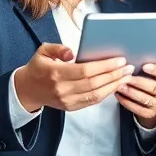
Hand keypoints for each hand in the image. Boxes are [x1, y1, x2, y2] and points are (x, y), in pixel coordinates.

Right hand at [13, 43, 133, 111]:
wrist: (27, 90)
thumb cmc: (38, 67)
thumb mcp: (43, 51)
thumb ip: (58, 49)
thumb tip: (72, 52)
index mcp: (56, 73)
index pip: (86, 70)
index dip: (105, 66)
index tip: (119, 60)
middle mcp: (62, 89)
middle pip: (94, 83)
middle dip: (114, 75)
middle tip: (128, 67)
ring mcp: (67, 101)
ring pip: (96, 95)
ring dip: (114, 86)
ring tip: (126, 76)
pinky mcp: (70, 107)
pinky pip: (92, 101)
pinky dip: (106, 94)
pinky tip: (116, 85)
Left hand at [116, 63, 155, 128]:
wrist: (151, 103)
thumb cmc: (148, 82)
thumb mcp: (150, 74)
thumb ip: (143, 68)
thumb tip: (129, 62)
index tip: (144, 66)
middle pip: (154, 87)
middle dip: (138, 82)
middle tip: (126, 78)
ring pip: (145, 99)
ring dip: (131, 92)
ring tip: (120, 86)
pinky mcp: (149, 113)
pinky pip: (137, 108)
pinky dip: (126, 101)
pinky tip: (118, 95)